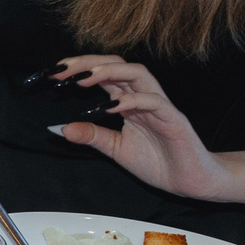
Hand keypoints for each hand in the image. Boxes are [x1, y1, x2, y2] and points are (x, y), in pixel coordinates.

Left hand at [45, 56, 235, 201]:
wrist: (190, 181)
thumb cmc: (158, 162)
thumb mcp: (116, 149)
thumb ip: (93, 136)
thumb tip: (60, 130)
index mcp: (129, 101)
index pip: (104, 74)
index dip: (80, 68)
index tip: (53, 70)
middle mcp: (143, 97)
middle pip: (118, 65)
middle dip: (89, 62)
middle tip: (62, 69)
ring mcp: (160, 106)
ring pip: (139, 74)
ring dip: (110, 72)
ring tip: (84, 78)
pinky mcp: (175, 120)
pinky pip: (155, 102)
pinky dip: (132, 100)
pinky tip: (112, 106)